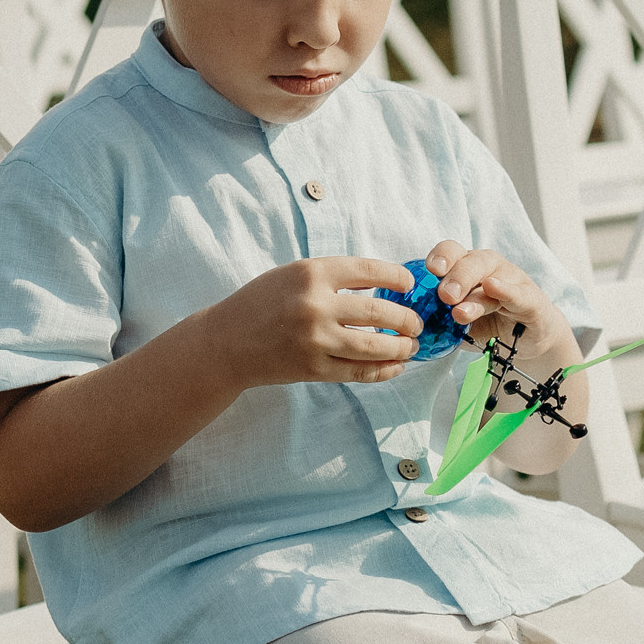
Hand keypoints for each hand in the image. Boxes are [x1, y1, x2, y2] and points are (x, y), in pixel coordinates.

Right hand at [220, 255, 424, 388]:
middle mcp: (315, 306)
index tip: (409, 285)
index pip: (369, 271)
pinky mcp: (313, 369)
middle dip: (406, 319)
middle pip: (378, 313)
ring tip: (411, 346)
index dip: (397, 278)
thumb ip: (333, 277)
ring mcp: (315, 340)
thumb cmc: (262, 302)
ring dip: (401, 347)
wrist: (227, 342)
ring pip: (374, 346)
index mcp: (311, 273)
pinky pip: (358, 372)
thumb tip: (382, 284)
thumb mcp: (293, 274)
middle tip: (416, 323)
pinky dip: (382, 371)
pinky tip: (395, 367)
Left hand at [423, 243, 565, 364]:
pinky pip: (517, 293)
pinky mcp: (531, 300)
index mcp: (467, 269)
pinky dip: (505, 290)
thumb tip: (407, 332)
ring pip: (492, 276)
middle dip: (455, 276)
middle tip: (443, 296)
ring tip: (459, 312)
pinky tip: (493, 288)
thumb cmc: (489, 324)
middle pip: (470, 261)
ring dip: (473, 291)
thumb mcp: (460, 323)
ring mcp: (512, 281)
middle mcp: (489, 268)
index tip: (428, 270)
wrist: (530, 340)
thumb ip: (438, 322)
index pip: (452, 252)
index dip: (439, 257)